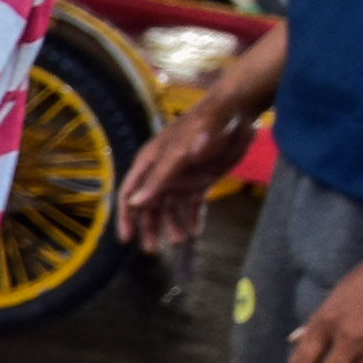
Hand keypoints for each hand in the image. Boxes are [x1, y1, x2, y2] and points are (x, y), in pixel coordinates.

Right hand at [117, 98, 260, 252]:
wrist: (235, 114)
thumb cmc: (202, 128)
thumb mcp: (178, 155)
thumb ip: (158, 180)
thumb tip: (135, 204)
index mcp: (149, 164)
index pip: (131, 194)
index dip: (127, 217)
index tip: (127, 238)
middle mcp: (163, 173)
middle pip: (151, 206)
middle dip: (151, 227)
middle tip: (152, 249)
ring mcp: (182, 178)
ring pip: (172, 208)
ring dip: (174, 225)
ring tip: (180, 241)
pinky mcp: (202, 180)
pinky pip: (194, 204)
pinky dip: (193, 218)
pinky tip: (194, 232)